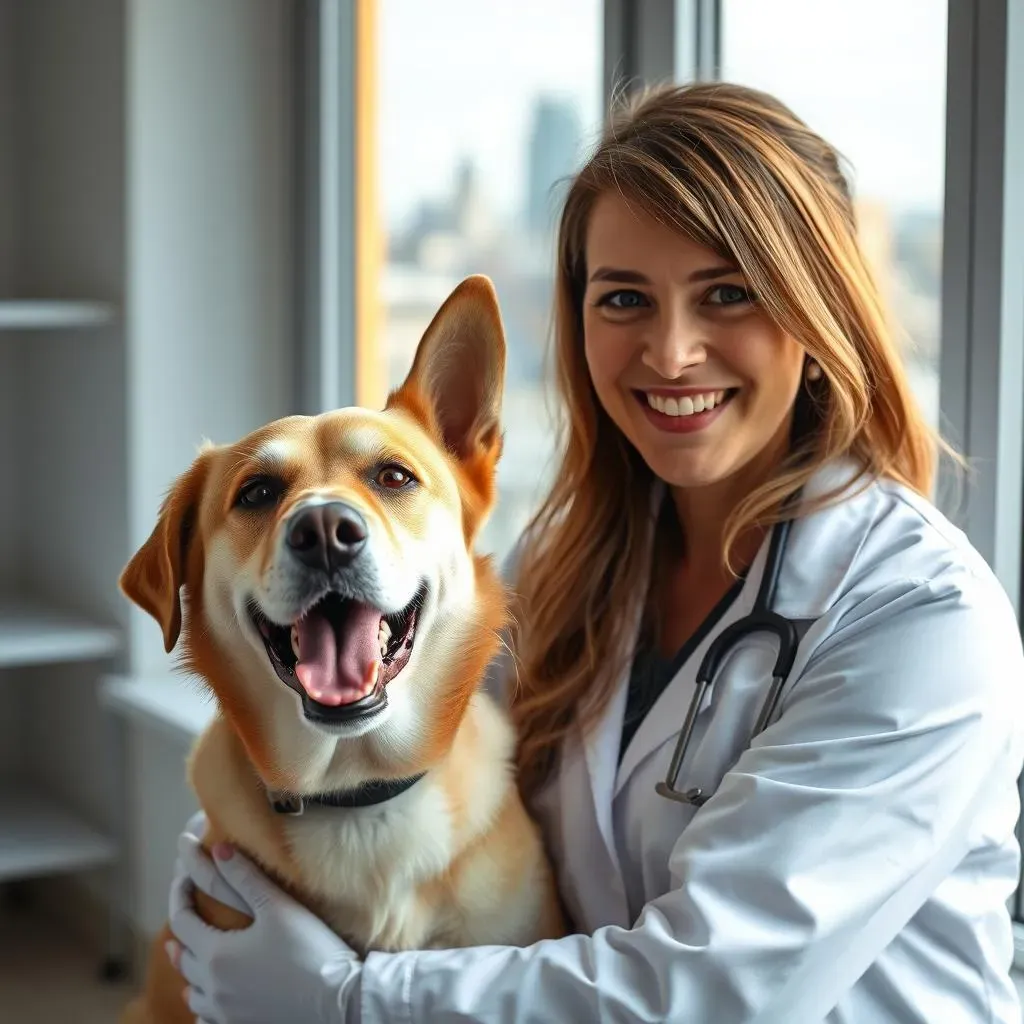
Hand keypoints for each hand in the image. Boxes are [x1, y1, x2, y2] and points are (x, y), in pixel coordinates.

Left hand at [166, 827, 360, 1023]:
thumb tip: (218, 849)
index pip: (182, 920)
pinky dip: (203, 1003)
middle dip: (182, 929)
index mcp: (216, 954)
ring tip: (191, 956)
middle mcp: (212, 987)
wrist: (337, 1000)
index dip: (179, 893)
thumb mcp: (277, 907)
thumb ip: (244, 877)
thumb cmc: (308, 949)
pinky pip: (207, 1017)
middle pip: (183, 956)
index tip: (184, 874)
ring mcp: (224, 1012)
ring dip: (189, 969)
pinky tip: (210, 998)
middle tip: (187, 910)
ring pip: (192, 991)